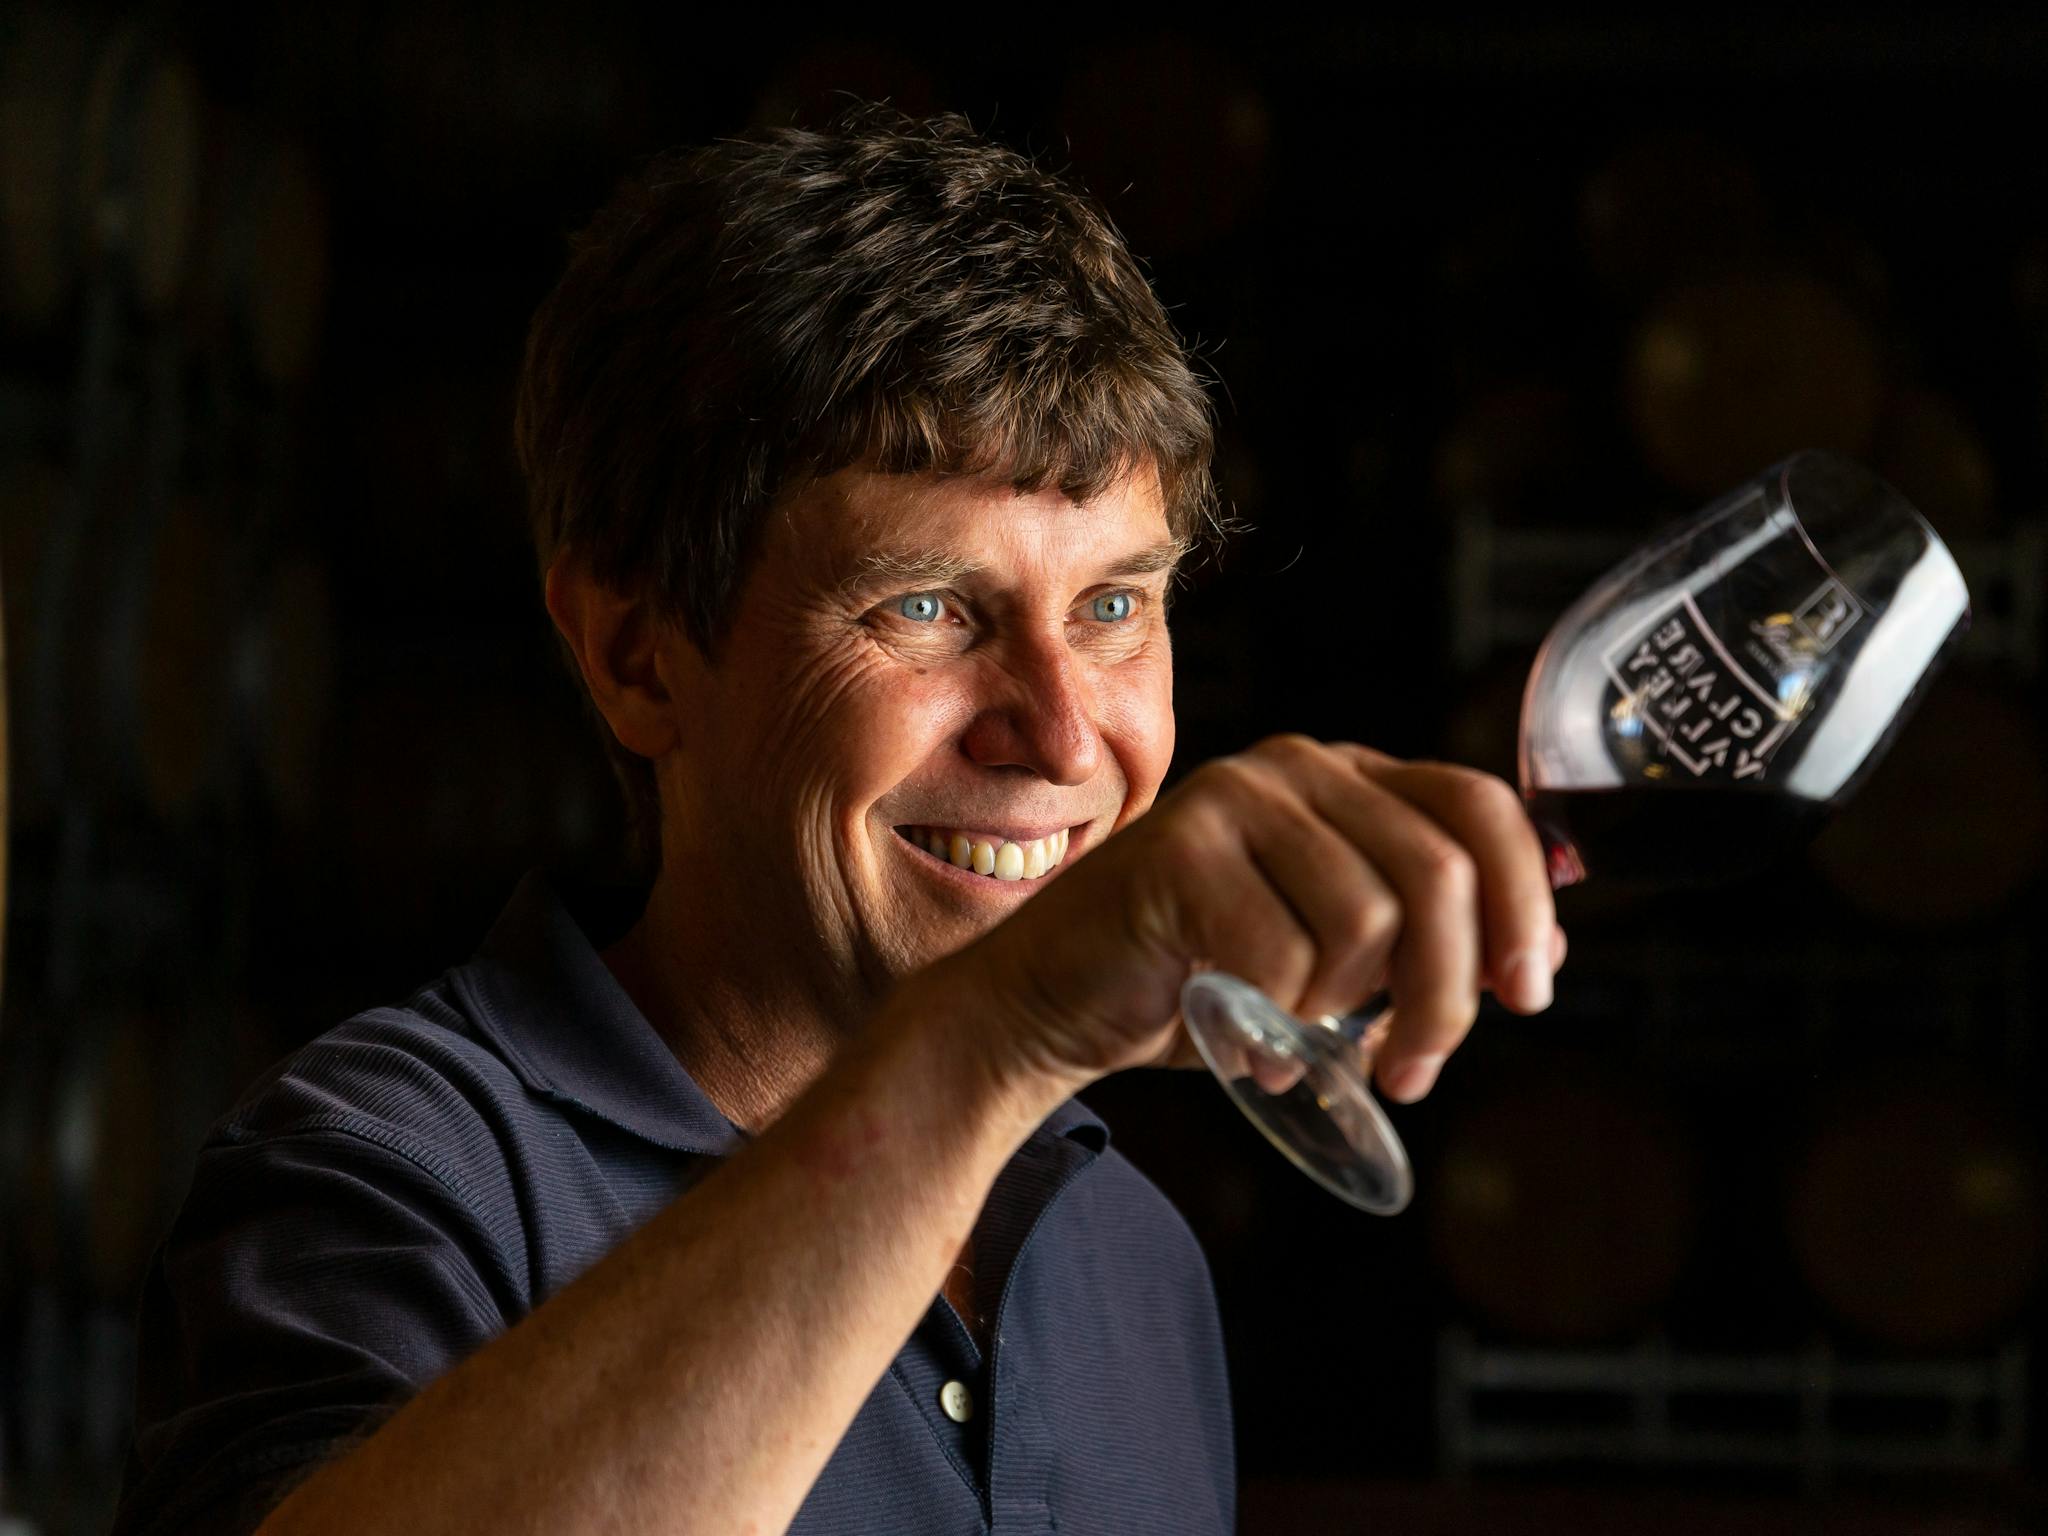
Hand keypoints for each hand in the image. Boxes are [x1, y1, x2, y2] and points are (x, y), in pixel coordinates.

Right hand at [922, 734, 1563, 1107]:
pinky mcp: (1180, 845)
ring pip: (1367, 918)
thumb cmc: (1196, 983)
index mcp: (1347, 780)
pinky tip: (1238, 1038)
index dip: (1526, 901)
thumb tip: (1547, 948)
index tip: (1528, 994)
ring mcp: (1236, 797)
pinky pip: (1282, 952)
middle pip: (1440, 871)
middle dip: (1446, 995)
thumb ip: (1426, 946)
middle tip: (1412, 1073)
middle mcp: (1298, 768)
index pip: (1480, 807)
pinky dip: (1271, 1020)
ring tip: (1290, 1041)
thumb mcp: (1336, 967)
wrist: (1051, 1005)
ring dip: (1340, 1012)